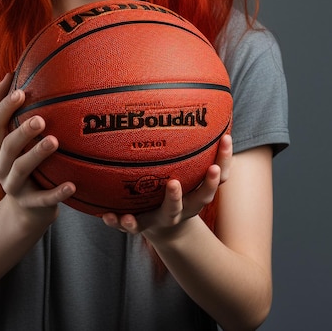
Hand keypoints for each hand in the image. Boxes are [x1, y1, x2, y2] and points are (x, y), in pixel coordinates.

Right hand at [0, 73, 75, 218]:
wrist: (25, 209)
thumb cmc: (22, 160)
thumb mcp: (13, 137)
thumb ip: (12, 110)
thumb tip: (12, 71)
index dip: (4, 105)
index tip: (20, 90)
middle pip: (5, 144)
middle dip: (20, 130)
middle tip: (40, 118)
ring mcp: (12, 185)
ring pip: (20, 169)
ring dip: (36, 154)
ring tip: (54, 141)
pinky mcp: (28, 203)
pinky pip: (43, 198)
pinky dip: (57, 192)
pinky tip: (73, 185)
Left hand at [102, 134, 232, 235]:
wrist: (163, 227)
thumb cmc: (176, 188)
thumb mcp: (184, 169)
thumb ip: (188, 144)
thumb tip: (193, 103)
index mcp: (198, 192)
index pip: (220, 175)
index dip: (225, 158)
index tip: (226, 138)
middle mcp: (187, 206)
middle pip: (200, 198)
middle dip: (204, 184)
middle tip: (186, 175)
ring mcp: (166, 217)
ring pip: (169, 213)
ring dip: (169, 201)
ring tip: (169, 186)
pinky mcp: (144, 224)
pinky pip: (132, 225)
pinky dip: (120, 221)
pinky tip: (105, 215)